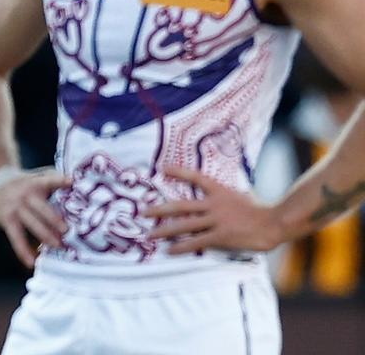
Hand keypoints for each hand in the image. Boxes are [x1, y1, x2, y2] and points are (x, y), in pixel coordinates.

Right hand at [0, 166, 71, 267]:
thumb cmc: (25, 183)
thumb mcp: (36, 177)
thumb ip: (54, 181)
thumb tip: (78, 191)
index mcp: (37, 182)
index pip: (49, 180)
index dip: (60, 181)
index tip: (71, 182)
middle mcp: (26, 194)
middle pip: (42, 208)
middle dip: (55, 220)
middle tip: (67, 231)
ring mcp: (16, 207)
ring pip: (32, 224)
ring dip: (46, 236)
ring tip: (59, 246)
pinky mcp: (7, 219)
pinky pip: (16, 238)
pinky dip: (24, 251)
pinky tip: (32, 262)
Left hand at [144, 166, 281, 253]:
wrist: (276, 222)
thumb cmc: (263, 210)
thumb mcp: (243, 196)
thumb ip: (229, 196)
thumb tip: (227, 196)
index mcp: (220, 191)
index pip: (196, 177)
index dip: (179, 172)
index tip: (162, 168)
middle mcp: (214, 204)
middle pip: (180, 205)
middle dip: (160, 209)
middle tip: (143, 211)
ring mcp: (216, 220)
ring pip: (184, 225)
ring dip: (165, 230)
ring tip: (149, 234)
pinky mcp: (221, 236)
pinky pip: (196, 242)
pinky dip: (182, 247)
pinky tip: (170, 250)